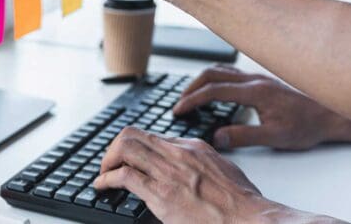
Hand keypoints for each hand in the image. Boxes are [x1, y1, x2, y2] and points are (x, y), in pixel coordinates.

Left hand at [94, 127, 336, 222]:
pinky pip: (124, 176)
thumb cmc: (241, 202)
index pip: (152, 137)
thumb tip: (189, 171)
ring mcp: (168, 172)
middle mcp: (178, 154)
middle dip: (114, 147)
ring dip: (107, 160)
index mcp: (192, 148)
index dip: (134, 147)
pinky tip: (102, 186)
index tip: (127, 157)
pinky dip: (106, 179)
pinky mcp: (161, 193)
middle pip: (132, 135)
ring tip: (103, 173)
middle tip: (109, 163)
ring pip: (124, 148)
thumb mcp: (222, 170)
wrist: (249, 218)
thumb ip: (202, 164)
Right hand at [173, 65, 350, 149]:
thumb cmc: (307, 126)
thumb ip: (244, 136)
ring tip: (191, 96)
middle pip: (212, 74)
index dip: (192, 100)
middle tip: (179, 104)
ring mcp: (258, 78)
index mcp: (255, 92)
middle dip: (191, 88)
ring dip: (201, 81)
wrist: (331, 116)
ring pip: (221, 70)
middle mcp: (255, 80)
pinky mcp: (262, 81)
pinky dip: (215, 79)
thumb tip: (217, 136)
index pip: (213, 90)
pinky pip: (230, 73)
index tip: (179, 110)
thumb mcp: (274, 137)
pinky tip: (214, 90)